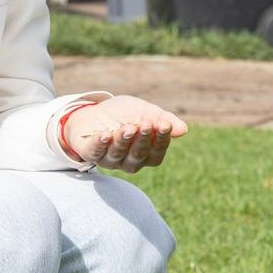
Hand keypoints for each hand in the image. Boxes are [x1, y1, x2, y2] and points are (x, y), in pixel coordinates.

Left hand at [64, 96, 186, 171]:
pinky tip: (106, 134)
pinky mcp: (90, 153)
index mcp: (145, 154)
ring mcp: (108, 159)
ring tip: (128, 127)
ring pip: (118, 154)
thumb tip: (183, 130)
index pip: (156, 154)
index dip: (161, 140)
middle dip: (143, 140)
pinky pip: (95, 152)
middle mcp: (128, 161)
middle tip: (146, 124)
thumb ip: (162, 119)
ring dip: (123, 140)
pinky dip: (101, 144)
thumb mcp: (144, 111)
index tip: (164, 125)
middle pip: (138, 155)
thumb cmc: (123, 115)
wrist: (93, 112)